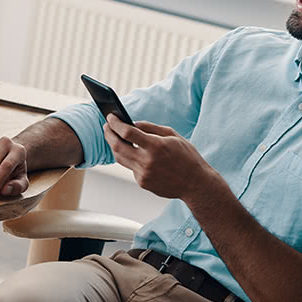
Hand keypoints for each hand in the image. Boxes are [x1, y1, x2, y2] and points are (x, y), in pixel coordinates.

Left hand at [103, 114, 224, 201]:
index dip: (115, 123)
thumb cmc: (187, 156)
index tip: (110, 117)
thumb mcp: (173, 136)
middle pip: (117, 146)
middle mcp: (147, 162)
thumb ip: (151, 128)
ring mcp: (143, 175)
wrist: (195, 184)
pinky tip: (132, 152)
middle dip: (108, 134)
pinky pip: (130, 167)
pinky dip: (130, 158)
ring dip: (114, 145)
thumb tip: (132, 123)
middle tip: (106, 126)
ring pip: (120, 158)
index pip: (127, 133)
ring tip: (113, 136)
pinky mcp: (142, 183)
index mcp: (156, 146)